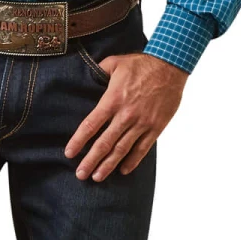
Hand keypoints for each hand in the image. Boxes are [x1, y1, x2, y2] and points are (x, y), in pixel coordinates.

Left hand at [65, 52, 186, 179]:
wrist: (171, 66)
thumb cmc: (142, 64)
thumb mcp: (115, 62)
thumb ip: (98, 71)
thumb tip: (86, 76)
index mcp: (113, 99)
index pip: (91, 125)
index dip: (78, 141)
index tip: (69, 153)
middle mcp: (126, 115)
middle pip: (104, 143)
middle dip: (91, 160)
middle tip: (80, 174)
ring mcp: (142, 123)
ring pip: (122, 149)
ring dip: (109, 165)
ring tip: (97, 177)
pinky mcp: (156, 127)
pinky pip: (143, 148)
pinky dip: (133, 161)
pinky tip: (123, 170)